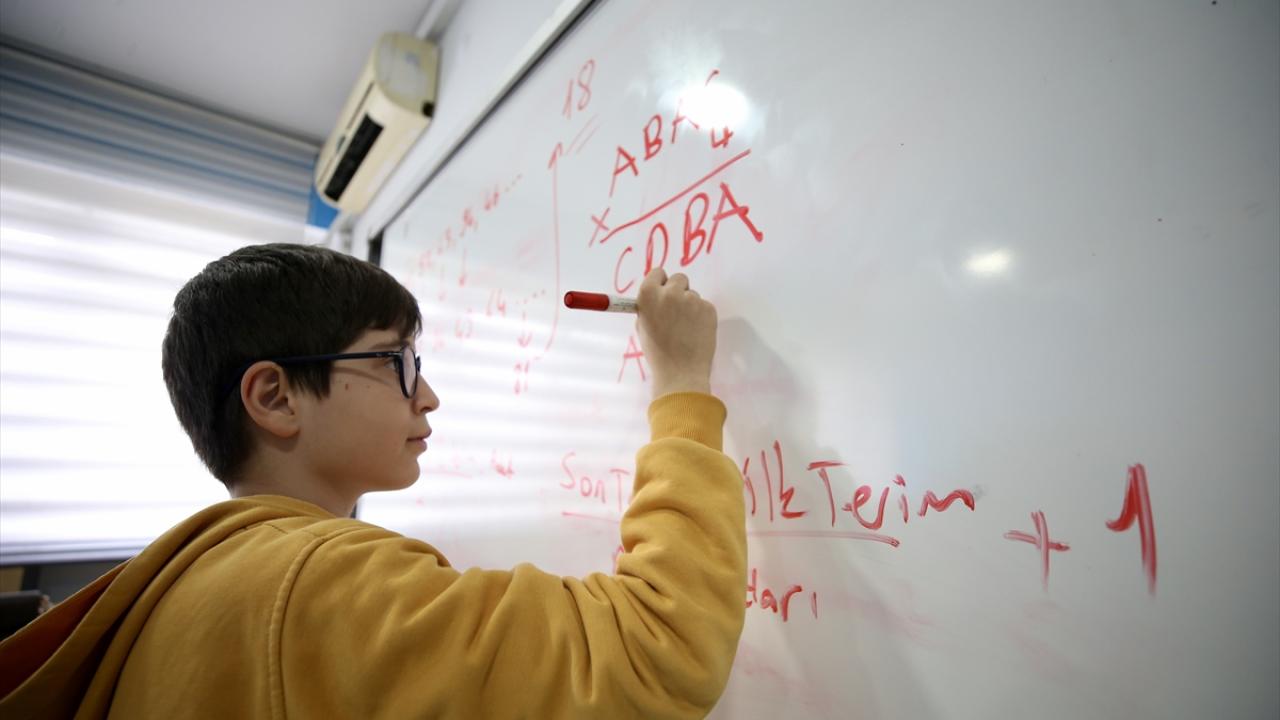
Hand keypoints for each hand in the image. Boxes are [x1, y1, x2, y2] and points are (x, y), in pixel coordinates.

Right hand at [635, 269, 717, 398]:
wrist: (680, 372)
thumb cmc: (658, 352)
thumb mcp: (643, 327)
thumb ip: (650, 307)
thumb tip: (658, 296)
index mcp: (648, 295)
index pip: (657, 272)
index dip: (661, 283)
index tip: (663, 293)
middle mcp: (670, 292)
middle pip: (679, 278)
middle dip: (678, 291)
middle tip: (677, 311)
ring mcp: (691, 299)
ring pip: (692, 295)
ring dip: (690, 306)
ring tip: (686, 329)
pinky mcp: (708, 308)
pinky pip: (704, 306)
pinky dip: (701, 316)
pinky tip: (696, 332)